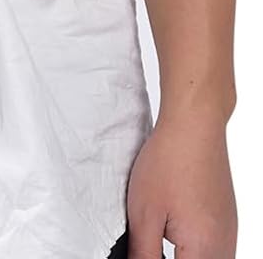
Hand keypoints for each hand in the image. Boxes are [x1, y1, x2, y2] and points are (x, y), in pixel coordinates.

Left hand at [127, 110, 236, 257]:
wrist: (195, 125)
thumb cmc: (169, 161)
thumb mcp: (144, 213)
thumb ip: (143, 253)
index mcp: (204, 251)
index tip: (143, 252)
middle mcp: (223, 247)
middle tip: (147, 244)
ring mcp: (228, 233)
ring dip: (183, 255)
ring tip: (159, 236)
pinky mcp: (226, 221)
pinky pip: (213, 248)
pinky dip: (192, 247)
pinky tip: (174, 230)